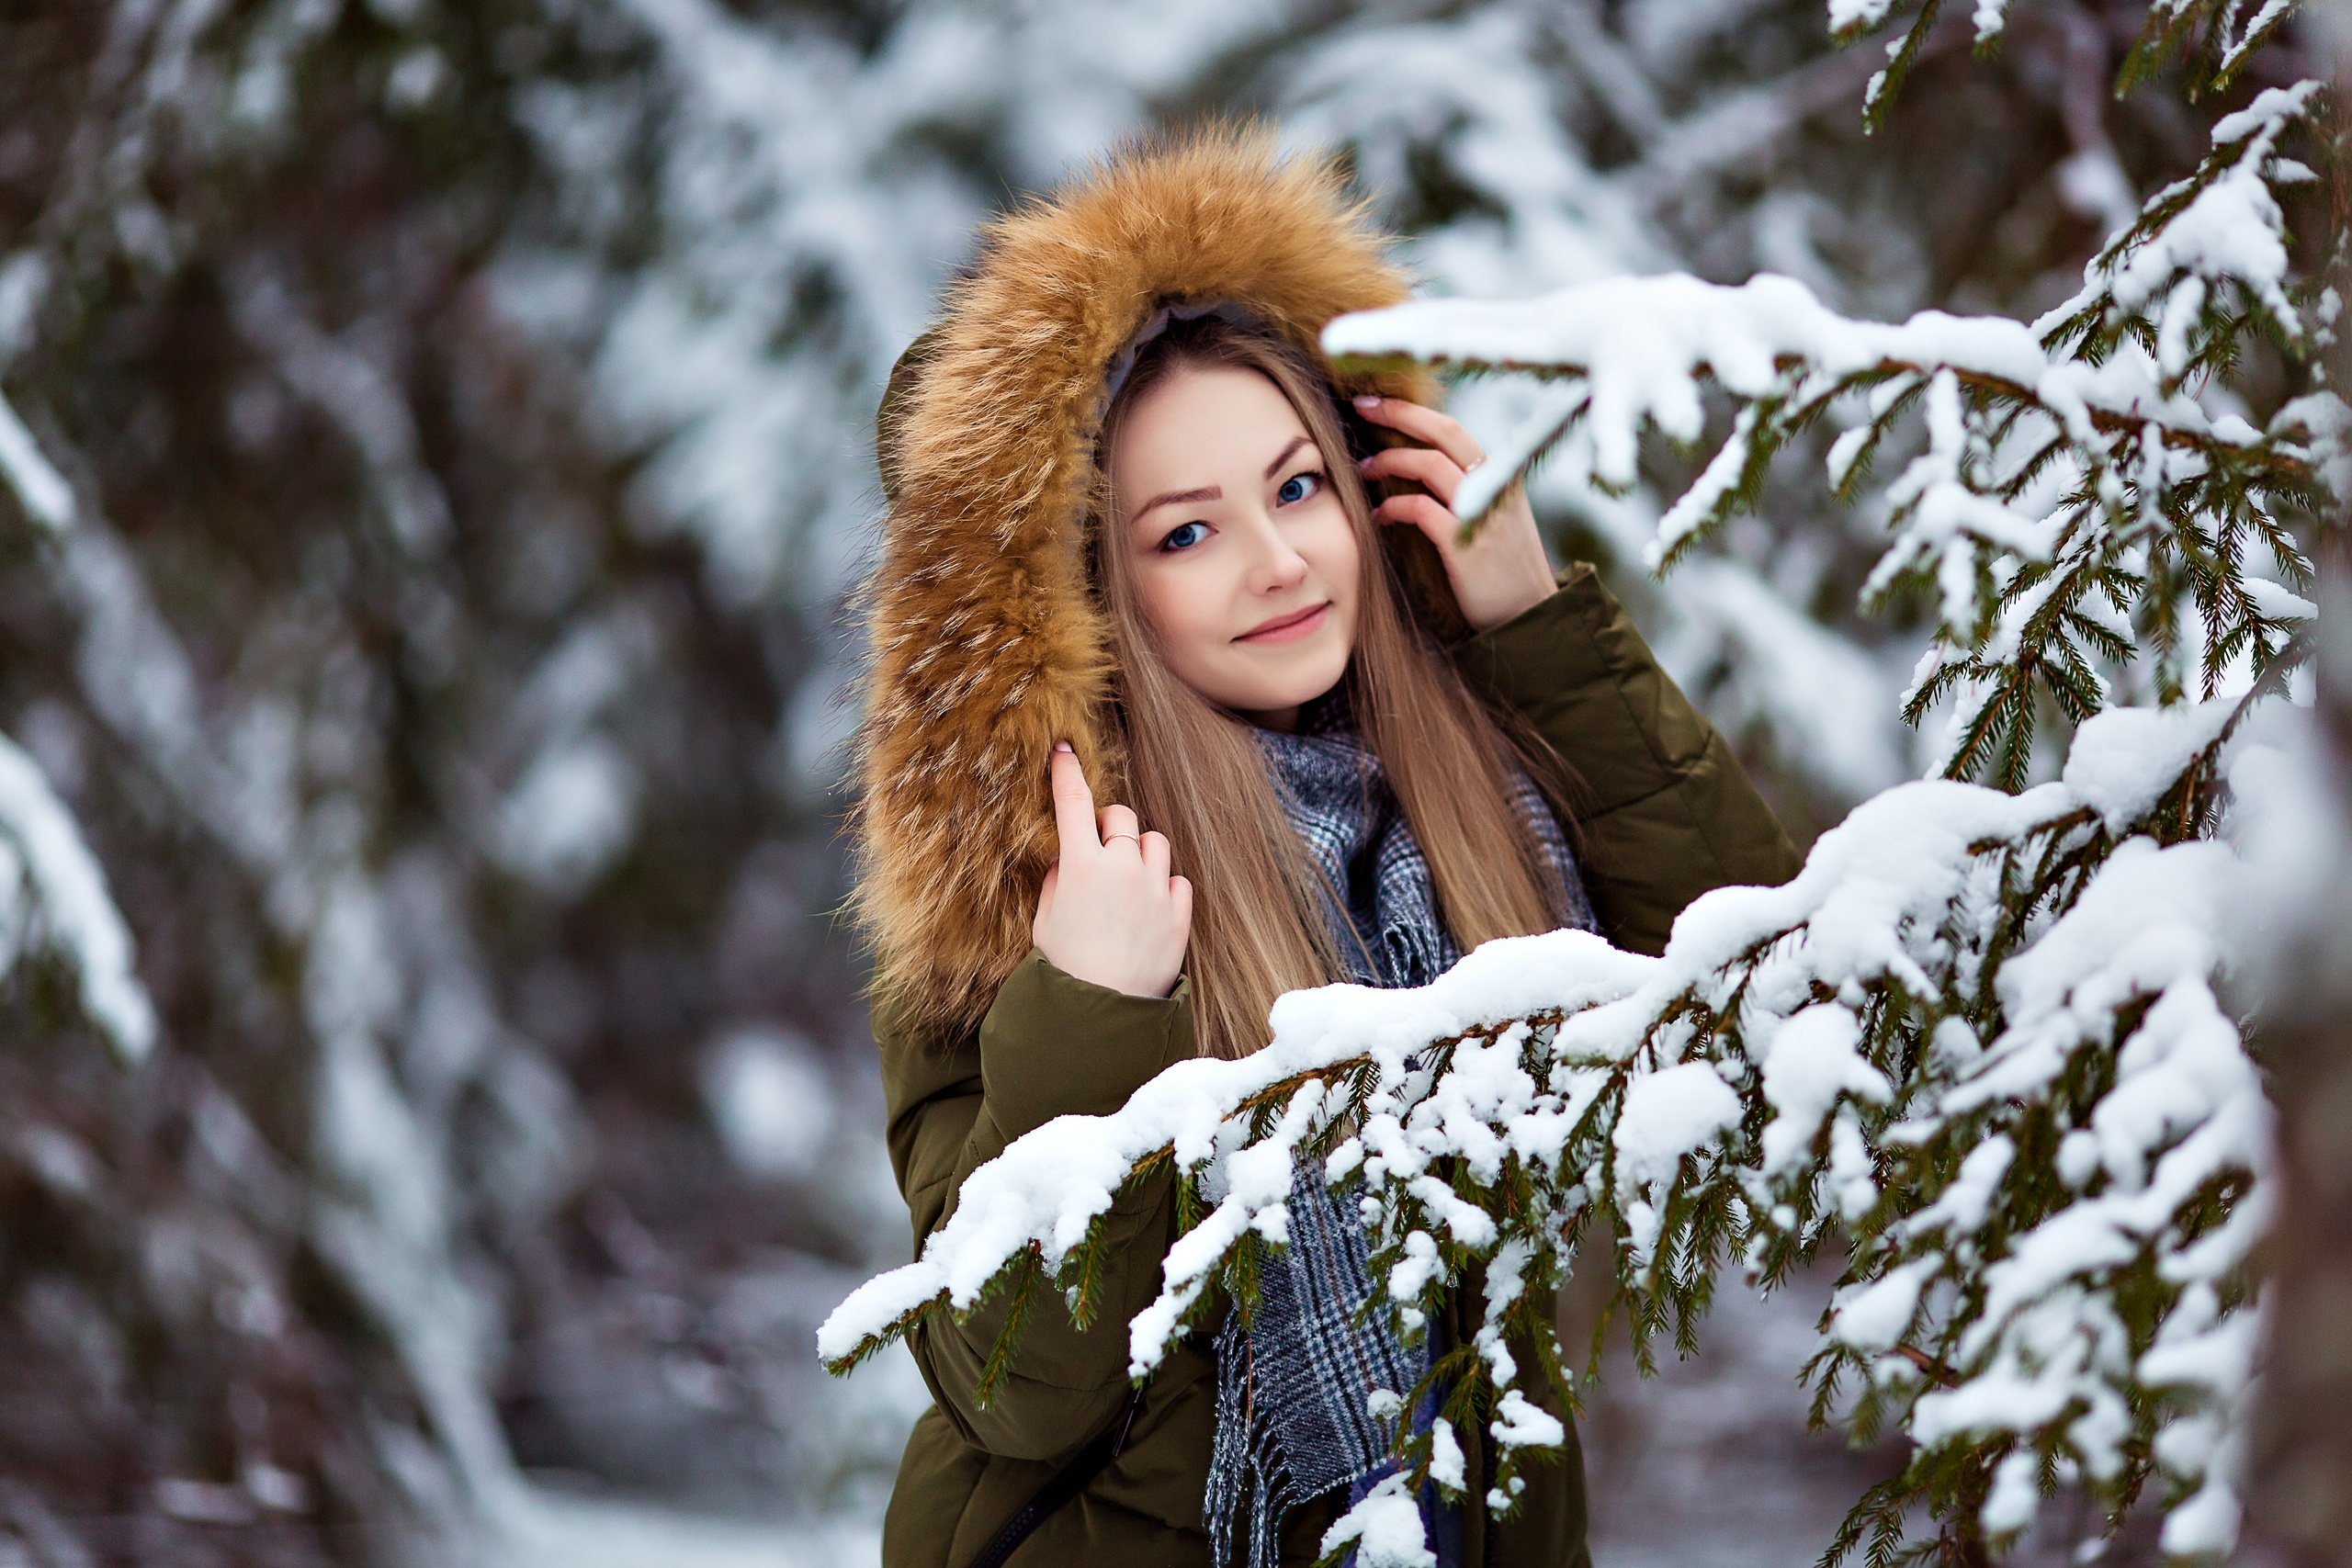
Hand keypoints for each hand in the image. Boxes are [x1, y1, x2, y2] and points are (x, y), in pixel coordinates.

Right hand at [1031, 743, 1192, 998]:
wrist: (1102, 1014)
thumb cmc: (1064, 969)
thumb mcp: (1045, 921)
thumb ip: (1057, 880)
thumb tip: (1066, 856)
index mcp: (1081, 867)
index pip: (1073, 803)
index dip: (1067, 772)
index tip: (1063, 750)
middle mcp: (1122, 870)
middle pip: (1122, 815)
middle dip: (1110, 823)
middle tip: (1098, 846)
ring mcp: (1155, 890)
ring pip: (1155, 842)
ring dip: (1140, 851)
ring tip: (1127, 881)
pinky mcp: (1179, 913)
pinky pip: (1177, 880)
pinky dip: (1163, 885)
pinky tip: (1148, 908)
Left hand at [1353, 395, 1556, 633]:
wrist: (1531, 616)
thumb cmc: (1502, 571)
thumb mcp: (1493, 519)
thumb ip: (1466, 492)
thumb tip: (1418, 468)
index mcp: (1500, 476)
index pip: (1452, 428)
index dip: (1413, 411)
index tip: (1375, 402)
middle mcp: (1495, 486)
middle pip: (1443, 432)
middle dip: (1399, 414)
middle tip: (1361, 407)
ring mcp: (1483, 513)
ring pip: (1431, 464)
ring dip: (1391, 461)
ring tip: (1363, 469)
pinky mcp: (1467, 545)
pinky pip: (1421, 509)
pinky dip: (1394, 507)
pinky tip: (1378, 517)